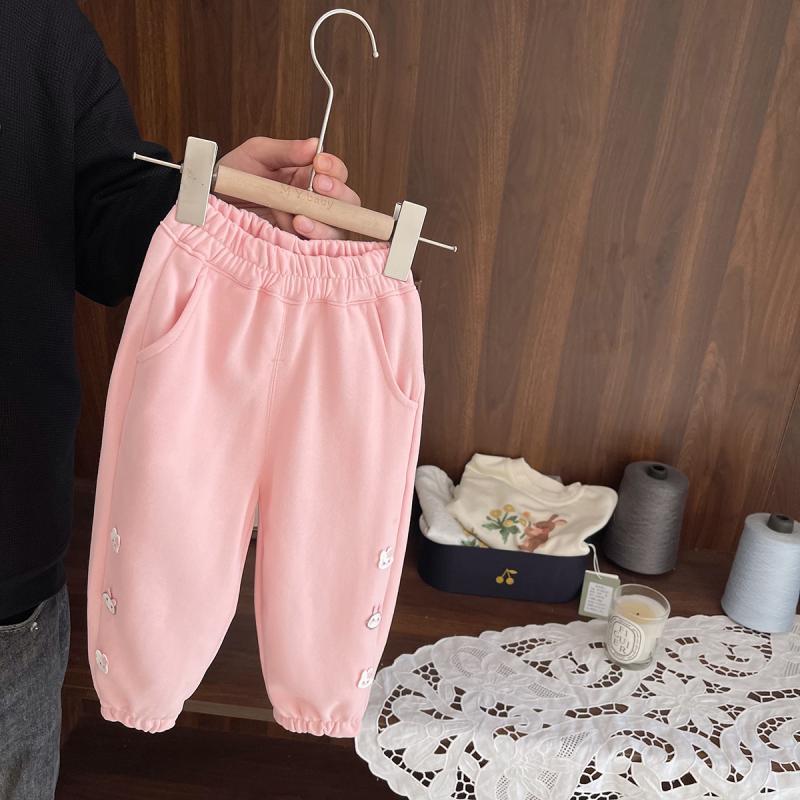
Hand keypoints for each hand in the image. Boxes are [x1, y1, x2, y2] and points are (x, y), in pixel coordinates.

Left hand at [216, 136, 360, 239]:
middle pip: (347, 203)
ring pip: (337, 229)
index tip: (319, 163)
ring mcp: (308, 228)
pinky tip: (296, 227)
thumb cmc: (232, 178)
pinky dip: (311, 239)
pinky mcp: (298, 248)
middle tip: (319, 186)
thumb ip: (285, 150)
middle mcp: (313, 204)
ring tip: (300, 216)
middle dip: (338, 194)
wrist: (208, 204)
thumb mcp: (256, 155)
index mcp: (307, 178)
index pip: (337, 174)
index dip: (335, 169)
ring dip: (324, 222)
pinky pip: (319, 248)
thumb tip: (315, 144)